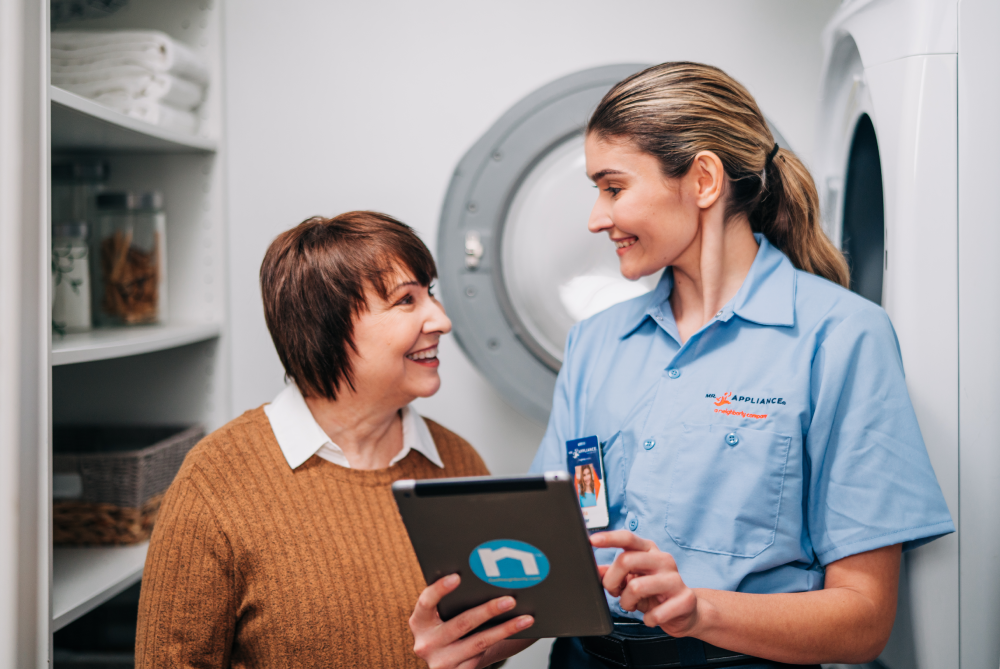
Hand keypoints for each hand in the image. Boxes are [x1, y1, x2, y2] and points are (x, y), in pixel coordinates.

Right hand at [409, 573, 533, 668]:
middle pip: (461, 623)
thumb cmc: (448, 623)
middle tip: (510, 599)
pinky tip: (517, 633)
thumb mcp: (441, 613)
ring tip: (525, 618)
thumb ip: (451, 599)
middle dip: (488, 610)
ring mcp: (441, 662)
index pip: (426, 602)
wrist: (448, 658)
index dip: (440, 589)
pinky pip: (483, 656)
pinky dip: (502, 642)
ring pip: (478, 642)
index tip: (457, 576)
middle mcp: (425, 644)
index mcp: (419, 622)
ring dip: (505, 629)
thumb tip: (482, 576)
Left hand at [591, 530, 699, 636]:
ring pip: (636, 587)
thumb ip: (614, 573)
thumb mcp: (632, 579)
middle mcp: (663, 559)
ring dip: (626, 602)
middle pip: (626, 560)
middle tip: (614, 592)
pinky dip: (647, 619)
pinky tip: (651, 617)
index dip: (609, 538)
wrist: (687, 611)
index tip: (592, 540)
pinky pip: (655, 613)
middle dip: (611, 581)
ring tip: (631, 606)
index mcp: (649, 550)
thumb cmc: (656, 593)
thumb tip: (596, 570)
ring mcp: (675, 579)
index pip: (628, 538)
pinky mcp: (685, 599)